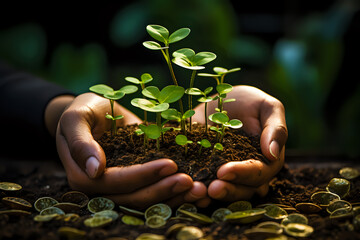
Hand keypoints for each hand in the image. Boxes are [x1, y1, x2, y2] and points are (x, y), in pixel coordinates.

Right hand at [55, 93, 206, 207]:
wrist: (97, 111)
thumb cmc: (84, 110)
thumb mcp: (76, 118)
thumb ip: (80, 142)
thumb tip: (93, 170)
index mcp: (84, 176)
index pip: (116, 182)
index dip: (143, 176)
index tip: (170, 165)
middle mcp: (103, 188)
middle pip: (134, 197)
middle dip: (163, 190)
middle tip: (191, 181)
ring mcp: (121, 187)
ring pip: (147, 200)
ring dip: (173, 196)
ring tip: (199, 189)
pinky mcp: (137, 180)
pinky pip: (155, 191)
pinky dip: (174, 192)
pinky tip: (195, 188)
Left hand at [193, 85, 287, 201]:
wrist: (221, 101)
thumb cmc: (249, 103)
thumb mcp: (267, 107)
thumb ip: (276, 128)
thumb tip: (272, 154)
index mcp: (265, 161)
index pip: (259, 173)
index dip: (244, 174)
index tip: (225, 171)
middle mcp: (246, 173)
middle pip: (242, 190)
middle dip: (227, 191)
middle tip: (211, 188)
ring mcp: (225, 175)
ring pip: (223, 192)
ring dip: (210, 195)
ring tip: (196, 192)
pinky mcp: (205, 171)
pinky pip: (202, 184)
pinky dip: (194, 189)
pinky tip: (184, 188)